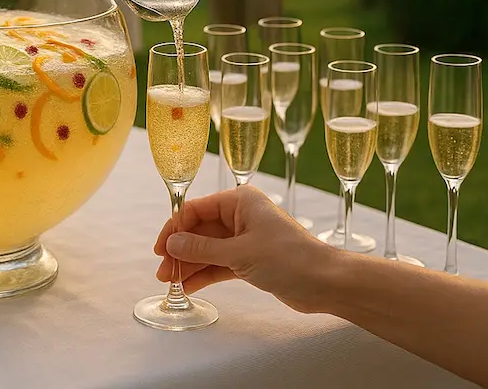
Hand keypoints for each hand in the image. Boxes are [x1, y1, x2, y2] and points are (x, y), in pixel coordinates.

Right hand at [153, 185, 338, 314]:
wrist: (327, 283)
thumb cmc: (289, 258)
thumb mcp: (240, 252)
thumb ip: (202, 249)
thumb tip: (171, 245)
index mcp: (240, 201)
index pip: (195, 210)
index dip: (174, 230)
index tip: (160, 250)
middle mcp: (241, 216)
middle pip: (199, 231)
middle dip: (180, 251)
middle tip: (163, 272)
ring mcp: (246, 239)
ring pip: (208, 250)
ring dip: (190, 265)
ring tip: (171, 283)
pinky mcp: (251, 260)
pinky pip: (220, 264)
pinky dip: (205, 274)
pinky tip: (189, 286)